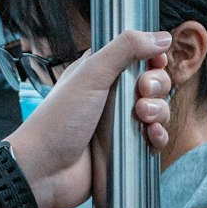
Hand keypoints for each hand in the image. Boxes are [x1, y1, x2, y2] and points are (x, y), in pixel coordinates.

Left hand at [9, 29, 171, 207]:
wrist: (45, 170)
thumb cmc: (59, 120)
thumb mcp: (90, 74)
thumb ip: (125, 49)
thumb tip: (161, 37)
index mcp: (101, 73)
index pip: (138, 57)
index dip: (152, 58)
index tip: (155, 61)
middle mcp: (113, 97)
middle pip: (154, 83)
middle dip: (157, 85)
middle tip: (142, 91)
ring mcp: (121, 125)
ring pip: (158, 111)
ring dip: (159, 111)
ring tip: (143, 116)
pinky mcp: (127, 150)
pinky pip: (155, 140)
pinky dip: (158, 137)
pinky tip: (150, 136)